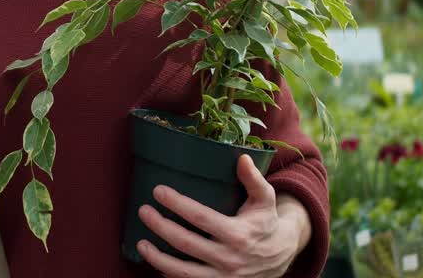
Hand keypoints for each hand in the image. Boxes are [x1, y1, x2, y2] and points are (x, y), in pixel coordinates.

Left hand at [136, 154, 309, 277]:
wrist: (281, 256)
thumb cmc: (266, 222)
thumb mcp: (265, 199)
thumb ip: (254, 179)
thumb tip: (243, 158)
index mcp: (238, 234)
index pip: (200, 217)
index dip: (177, 204)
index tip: (158, 190)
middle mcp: (229, 258)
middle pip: (186, 243)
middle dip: (160, 226)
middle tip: (143, 211)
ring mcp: (223, 277)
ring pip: (183, 272)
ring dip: (158, 259)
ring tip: (141, 243)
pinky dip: (170, 276)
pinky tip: (157, 264)